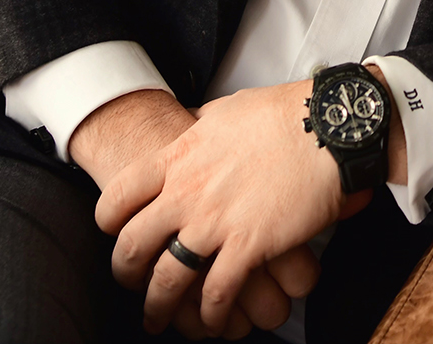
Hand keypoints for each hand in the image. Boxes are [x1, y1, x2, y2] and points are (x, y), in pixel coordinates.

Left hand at [96, 79, 366, 335]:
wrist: (324, 127)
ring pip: (167, 279)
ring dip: (158, 306)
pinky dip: (209, 314)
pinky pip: (216, 292)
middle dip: (125, 272)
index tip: (113, 232)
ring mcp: (215, 222)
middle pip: (133, 245)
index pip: (119, 195)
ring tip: (158, 318)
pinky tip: (211, 320)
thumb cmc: (282, 114)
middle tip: (131, 282)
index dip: (108, 221)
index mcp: (178, 157)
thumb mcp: (224, 112)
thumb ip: (199, 130)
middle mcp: (187, 193)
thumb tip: (191, 128)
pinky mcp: (248, 246)